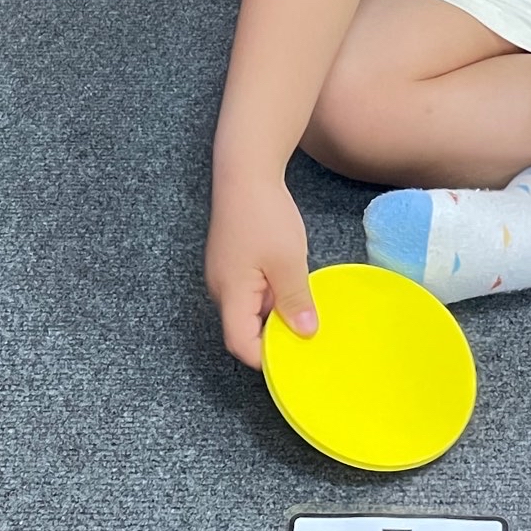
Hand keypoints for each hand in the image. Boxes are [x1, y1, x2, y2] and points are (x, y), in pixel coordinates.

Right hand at [204, 173, 315, 368]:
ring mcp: (225, 275)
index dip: (266, 358)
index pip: (240, 344)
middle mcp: (221, 290)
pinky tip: (294, 288)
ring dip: (275, 315)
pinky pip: (251, 293)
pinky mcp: (232, 263)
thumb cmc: (264, 214)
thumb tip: (305, 334)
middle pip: (244, 330)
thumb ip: (295, 300)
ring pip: (250, 311)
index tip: (296, 357)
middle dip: (274, 338)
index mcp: (231, 293)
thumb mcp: (288, 260)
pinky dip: (271, 298)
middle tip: (308, 338)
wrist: (245, 172)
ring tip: (306, 314)